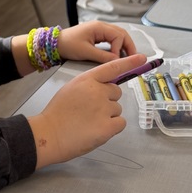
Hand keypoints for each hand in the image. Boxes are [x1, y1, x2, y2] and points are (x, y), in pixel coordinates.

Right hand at [29, 53, 145, 167]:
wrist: (49, 134)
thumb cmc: (57, 113)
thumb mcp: (71, 89)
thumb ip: (89, 86)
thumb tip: (105, 89)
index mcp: (87, 80)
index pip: (112, 67)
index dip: (129, 62)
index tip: (142, 57)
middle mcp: (98, 91)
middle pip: (116, 93)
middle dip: (108, 101)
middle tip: (90, 111)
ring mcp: (104, 109)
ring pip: (117, 109)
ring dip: (108, 116)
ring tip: (89, 122)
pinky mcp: (108, 127)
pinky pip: (120, 123)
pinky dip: (112, 128)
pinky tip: (96, 130)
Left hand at [56, 21, 138, 62]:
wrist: (55, 44)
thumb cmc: (68, 45)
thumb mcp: (86, 52)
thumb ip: (103, 56)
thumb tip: (117, 61)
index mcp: (99, 27)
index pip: (118, 36)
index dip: (120, 48)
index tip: (117, 60)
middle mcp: (101, 26)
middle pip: (121, 34)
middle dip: (128, 46)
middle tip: (133, 58)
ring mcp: (99, 30)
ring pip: (118, 36)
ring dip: (124, 46)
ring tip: (128, 57)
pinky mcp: (97, 35)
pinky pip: (112, 39)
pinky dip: (117, 46)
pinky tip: (118, 54)